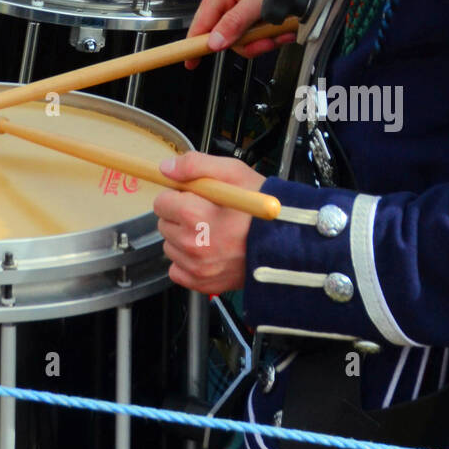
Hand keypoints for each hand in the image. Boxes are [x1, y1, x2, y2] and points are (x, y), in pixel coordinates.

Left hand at [154, 152, 263, 293]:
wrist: (287, 243)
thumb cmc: (262, 207)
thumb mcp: (232, 172)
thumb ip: (195, 165)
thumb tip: (166, 169)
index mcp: (194, 214)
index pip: (161, 202)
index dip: (178, 196)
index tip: (195, 197)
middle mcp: (192, 244)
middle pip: (164, 224)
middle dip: (180, 216)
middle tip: (207, 213)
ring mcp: (196, 267)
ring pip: (170, 246)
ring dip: (183, 238)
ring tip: (212, 232)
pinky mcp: (202, 283)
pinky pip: (177, 269)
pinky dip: (187, 261)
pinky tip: (208, 251)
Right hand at [188, 0, 323, 60]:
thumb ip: (237, 21)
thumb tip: (214, 43)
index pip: (202, 21)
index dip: (195, 43)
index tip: (190, 63)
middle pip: (226, 32)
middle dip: (250, 42)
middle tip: (271, 42)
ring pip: (242, 32)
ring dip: (264, 37)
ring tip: (283, 31)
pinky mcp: (254, 0)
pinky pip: (254, 25)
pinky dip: (269, 30)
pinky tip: (285, 26)